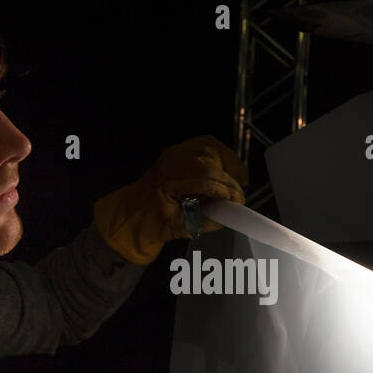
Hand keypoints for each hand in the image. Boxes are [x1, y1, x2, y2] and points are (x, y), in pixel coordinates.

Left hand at [92, 136, 247, 264]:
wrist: (133, 213)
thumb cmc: (152, 222)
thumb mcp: (179, 228)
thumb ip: (205, 221)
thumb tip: (230, 214)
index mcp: (165, 181)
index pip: (203, 177)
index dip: (225, 189)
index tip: (238, 202)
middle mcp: (169, 161)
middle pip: (208, 159)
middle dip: (228, 178)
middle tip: (237, 197)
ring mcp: (174, 152)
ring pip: (209, 148)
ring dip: (228, 163)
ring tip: (239, 181)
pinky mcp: (180, 150)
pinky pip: (206, 144)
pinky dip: (222, 154)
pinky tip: (230, 168)